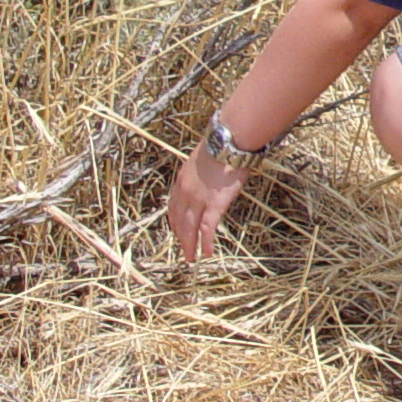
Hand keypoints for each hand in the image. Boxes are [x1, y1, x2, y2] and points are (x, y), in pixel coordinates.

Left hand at [167, 146, 246, 261]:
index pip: (173, 206)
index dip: (174, 221)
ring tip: (190, 258)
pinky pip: (207, 228)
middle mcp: (185, 192)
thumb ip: (202, 170)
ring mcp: (198, 200)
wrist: (227, 143)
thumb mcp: (203, 157)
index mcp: (182, 180)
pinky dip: (205, 242)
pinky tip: (205, 252)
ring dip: (189, 245)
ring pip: (189, 228)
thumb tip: (210, 171)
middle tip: (183, 250)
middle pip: (179, 221)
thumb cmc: (221, 146)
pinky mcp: (214, 205)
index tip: (177, 230)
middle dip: (180, 238)